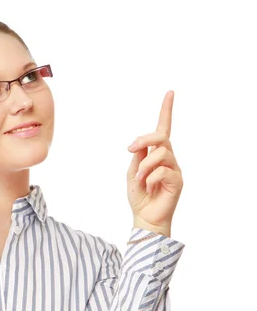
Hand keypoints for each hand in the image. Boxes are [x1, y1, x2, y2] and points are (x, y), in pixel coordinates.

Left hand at [127, 91, 182, 230]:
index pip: (163, 129)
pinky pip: (163, 171)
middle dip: (145, 139)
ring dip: (145, 165)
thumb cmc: (139, 197)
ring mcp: (174, 169)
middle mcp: (168, 158)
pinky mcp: (178, 180)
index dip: (166, 111)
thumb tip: (141, 144)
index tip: (170, 92)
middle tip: (131, 149)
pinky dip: (151, 178)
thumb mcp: (132, 173)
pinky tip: (149, 188)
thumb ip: (138, 158)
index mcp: (156, 154)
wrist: (145, 218)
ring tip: (139, 179)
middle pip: (161, 137)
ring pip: (161, 153)